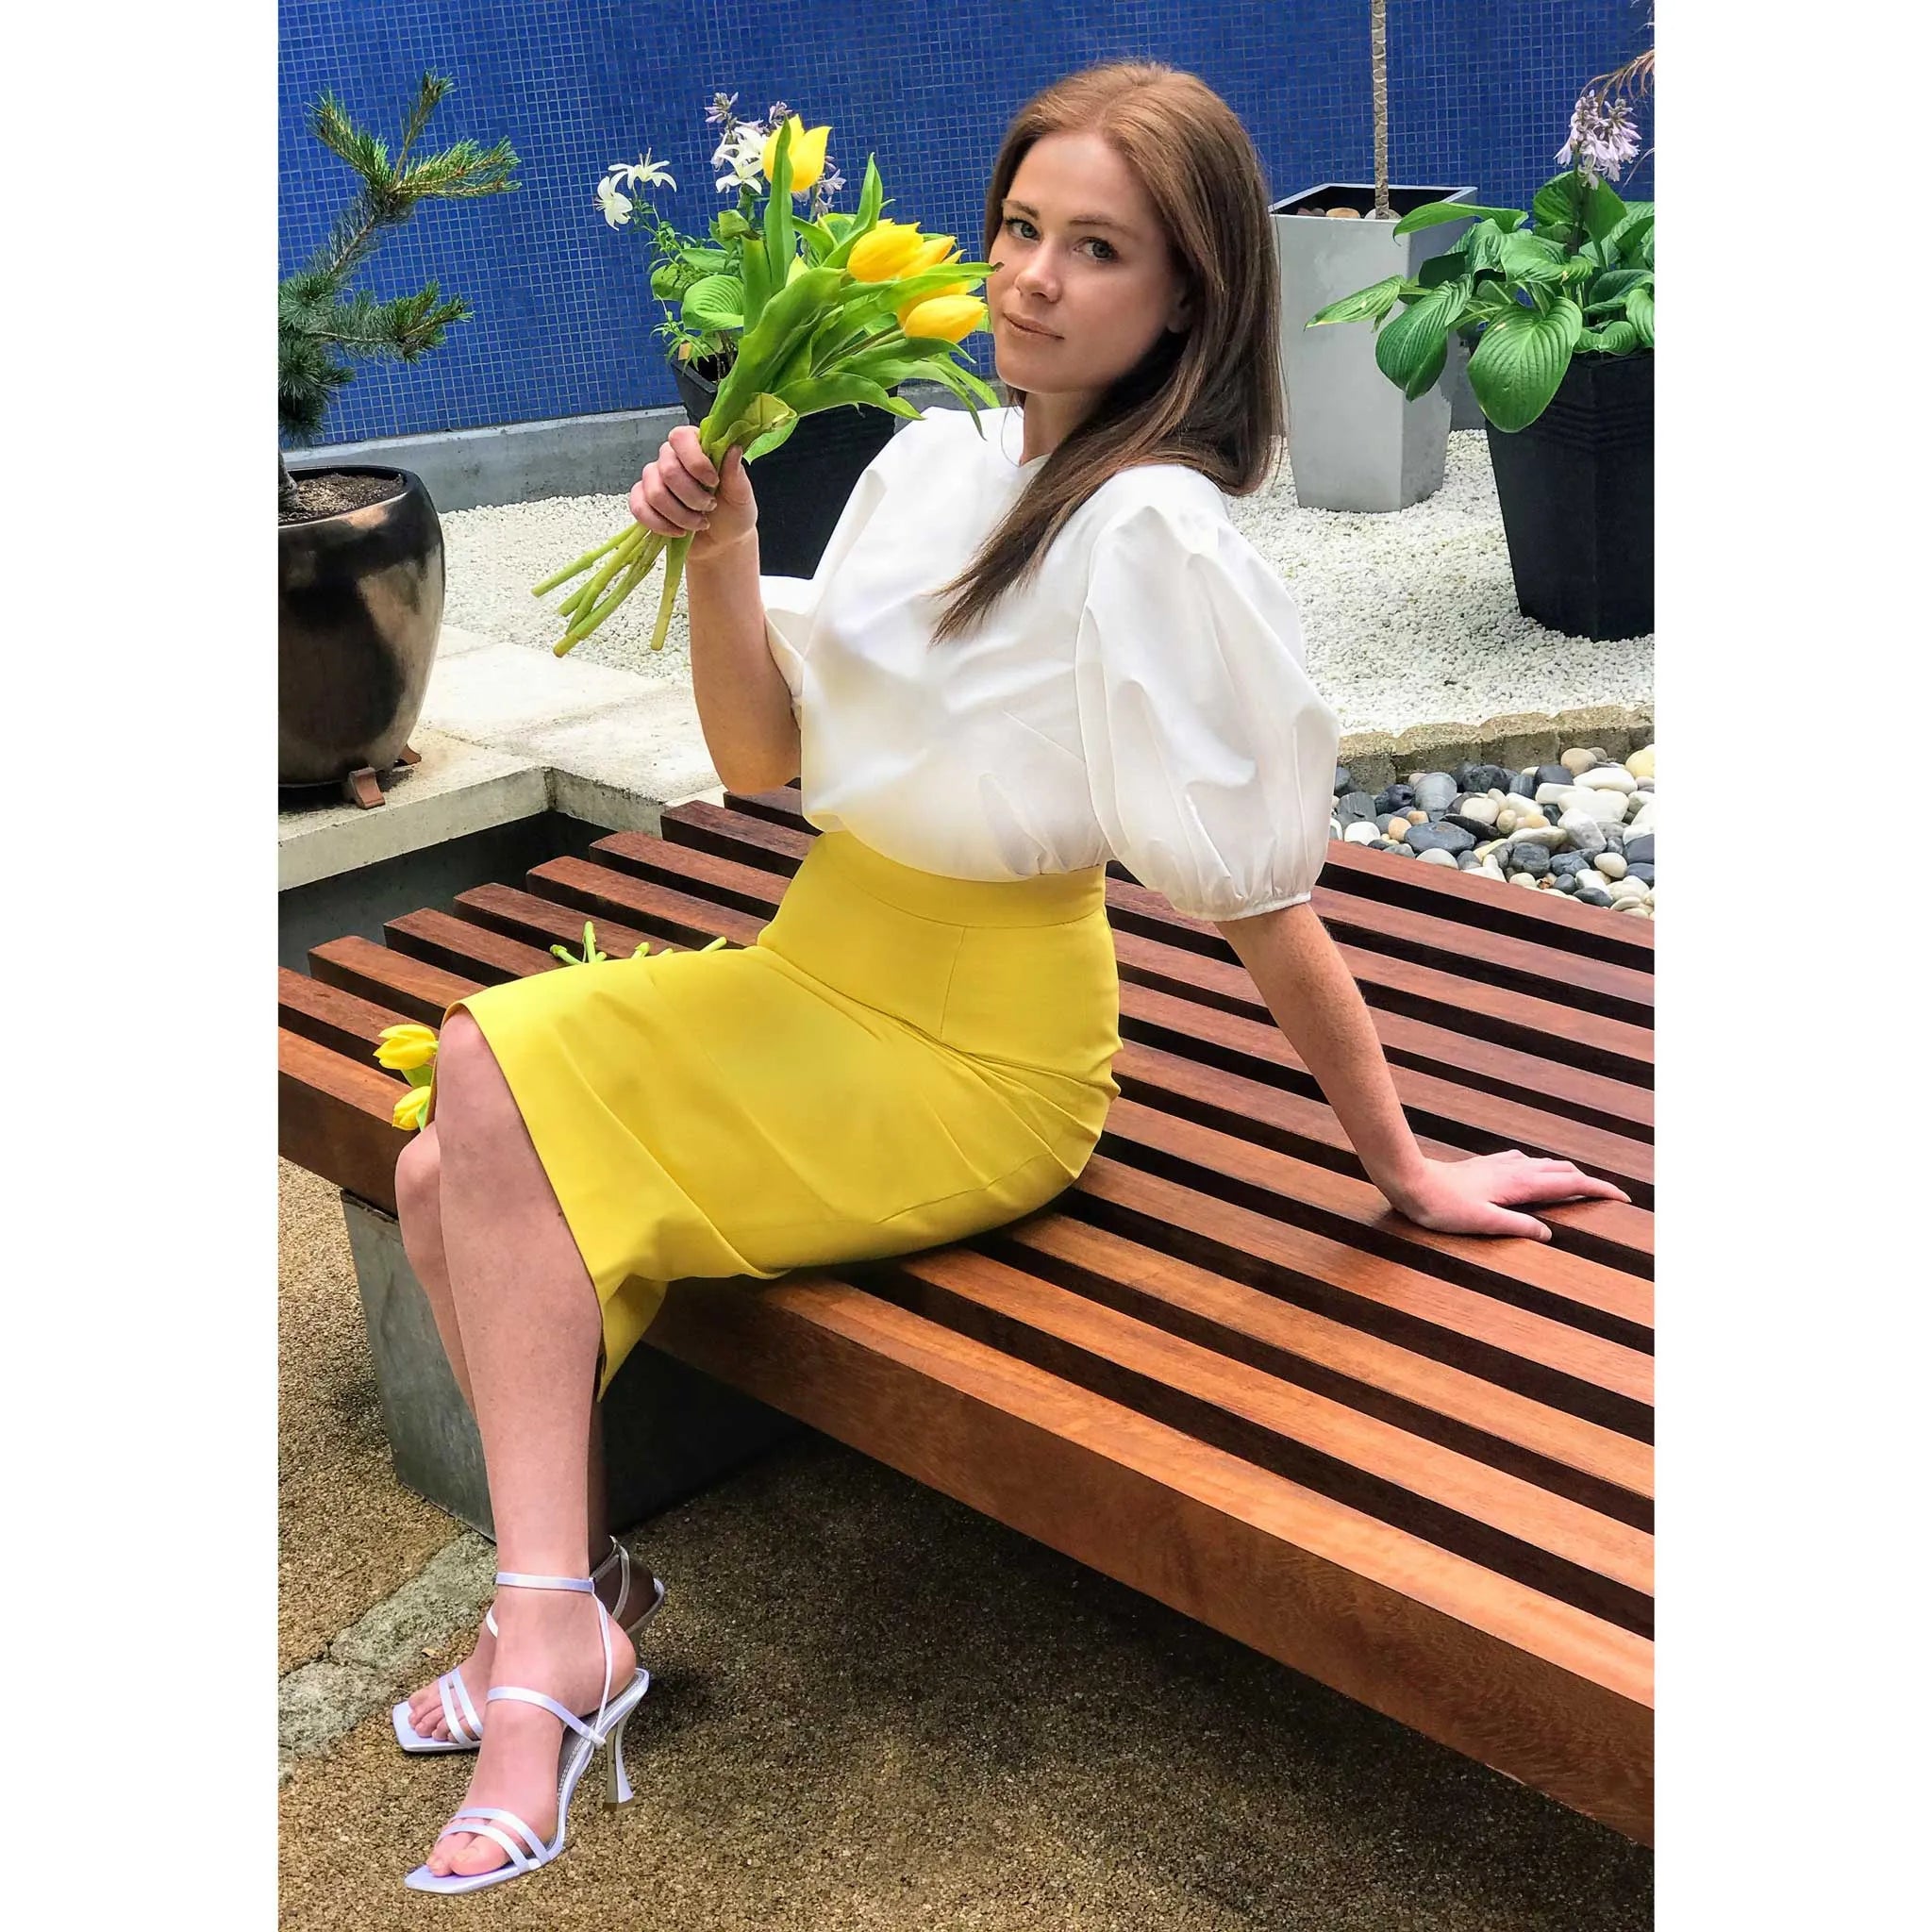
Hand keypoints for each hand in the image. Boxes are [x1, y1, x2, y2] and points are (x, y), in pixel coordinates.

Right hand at [629, 424, 756, 561]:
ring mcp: (654, 479)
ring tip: (699, 523)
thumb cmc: (732, 514)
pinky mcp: (643, 501)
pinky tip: (679, 531)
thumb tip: (733, 448)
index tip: (713, 482)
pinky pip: (639, 508)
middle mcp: (671, 458)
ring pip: (655, 493)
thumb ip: (735, 473)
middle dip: (692, 497)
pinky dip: (662, 525)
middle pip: (668, 470)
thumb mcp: (741, 495)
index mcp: (695, 447)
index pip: (681, 437)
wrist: (721, 543)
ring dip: (680, 515)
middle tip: (709, 507)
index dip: (695, 462)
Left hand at [1380, 1150, 1630, 1240]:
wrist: (1411, 1180)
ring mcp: (1500, 1164)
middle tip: (1608, 1196)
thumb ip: (1517, 1226)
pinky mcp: (1487, 1165)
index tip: (1623, 1197)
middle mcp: (1515, 1169)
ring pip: (1545, 1164)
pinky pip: (1525, 1163)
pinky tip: (1532, 1172)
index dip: (1599, 1189)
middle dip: (1589, 1181)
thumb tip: (1548, 1233)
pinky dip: (1541, 1168)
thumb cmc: (1442, 1205)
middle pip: (1563, 1170)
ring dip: (1567, 1174)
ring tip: (1580, 1185)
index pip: (1570, 1184)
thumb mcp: (1483, 1222)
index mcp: (1520, 1184)